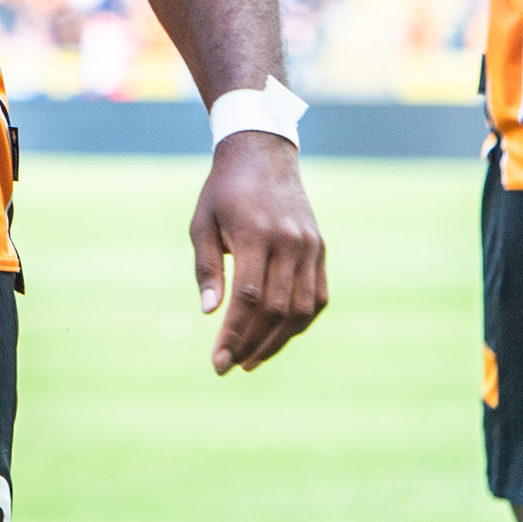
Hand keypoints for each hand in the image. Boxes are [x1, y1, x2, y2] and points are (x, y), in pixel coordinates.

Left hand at [189, 130, 327, 373]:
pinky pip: (317, 298)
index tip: (218, 361)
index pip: (249, 298)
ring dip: (277, 342)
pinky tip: (277, 337)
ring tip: (251, 360)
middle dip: (252, 344)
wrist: (263, 155)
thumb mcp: (202, 223)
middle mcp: (289, 243)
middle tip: (229, 366)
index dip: (234, 333)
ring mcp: (310, 247)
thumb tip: (211, 312)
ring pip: (301, 310)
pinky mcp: (320, 250)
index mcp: (255, 235)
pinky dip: (300, 323)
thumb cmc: (224, 192)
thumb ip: (207, 268)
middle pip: (276, 310)